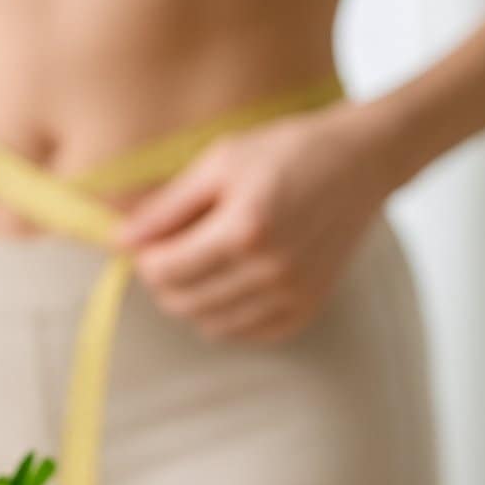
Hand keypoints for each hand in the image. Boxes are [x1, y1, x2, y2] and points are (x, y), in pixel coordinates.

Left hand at [118, 102, 406, 342]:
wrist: (363, 160)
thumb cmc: (285, 151)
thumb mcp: (219, 163)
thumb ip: (167, 207)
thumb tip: (121, 241)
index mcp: (244, 231)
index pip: (163, 272)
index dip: (143, 258)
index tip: (146, 239)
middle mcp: (271, 271)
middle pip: (181, 303)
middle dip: (163, 280)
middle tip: (171, 249)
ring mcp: (293, 294)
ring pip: (209, 324)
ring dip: (192, 299)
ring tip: (202, 260)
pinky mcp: (308, 307)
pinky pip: (244, 332)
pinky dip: (226, 314)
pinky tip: (230, 280)